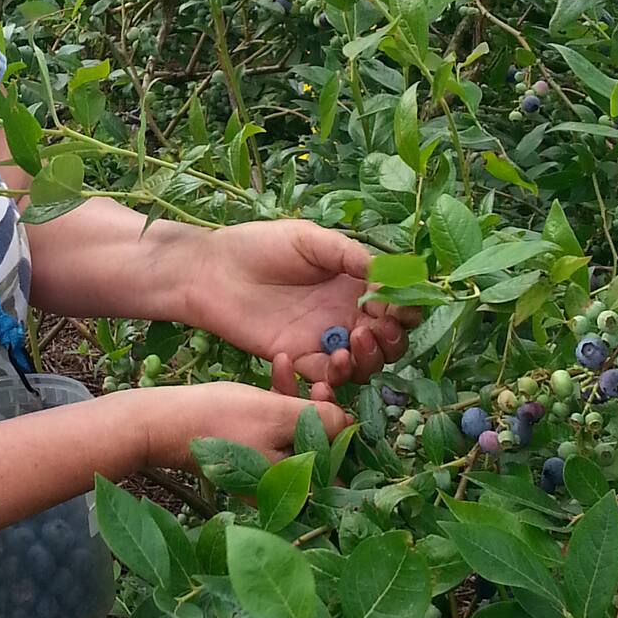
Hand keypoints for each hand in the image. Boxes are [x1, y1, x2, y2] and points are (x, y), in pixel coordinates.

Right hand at [141, 382, 349, 473]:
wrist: (163, 422)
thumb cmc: (220, 419)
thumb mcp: (278, 414)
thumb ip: (322, 421)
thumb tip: (349, 424)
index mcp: (294, 487)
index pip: (335, 458)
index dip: (340, 423)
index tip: (332, 392)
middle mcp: (282, 486)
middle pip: (317, 442)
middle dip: (317, 404)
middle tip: (316, 376)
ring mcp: (264, 470)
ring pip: (295, 429)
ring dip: (297, 396)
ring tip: (288, 363)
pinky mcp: (249, 453)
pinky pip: (274, 427)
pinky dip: (277, 401)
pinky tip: (277, 367)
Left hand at [180, 219, 417, 396]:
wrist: (211, 271)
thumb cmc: (259, 246)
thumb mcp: (310, 239)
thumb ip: (350, 255)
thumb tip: (390, 274)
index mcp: (353, 282)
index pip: (395, 303)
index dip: (406, 308)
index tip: (399, 305)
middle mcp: (344, 314)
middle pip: (388, 339)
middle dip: (394, 337)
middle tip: (379, 325)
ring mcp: (323, 339)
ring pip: (365, 363)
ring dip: (372, 357)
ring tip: (357, 339)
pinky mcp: (299, 360)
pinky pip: (329, 377)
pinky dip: (339, 374)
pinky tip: (334, 359)